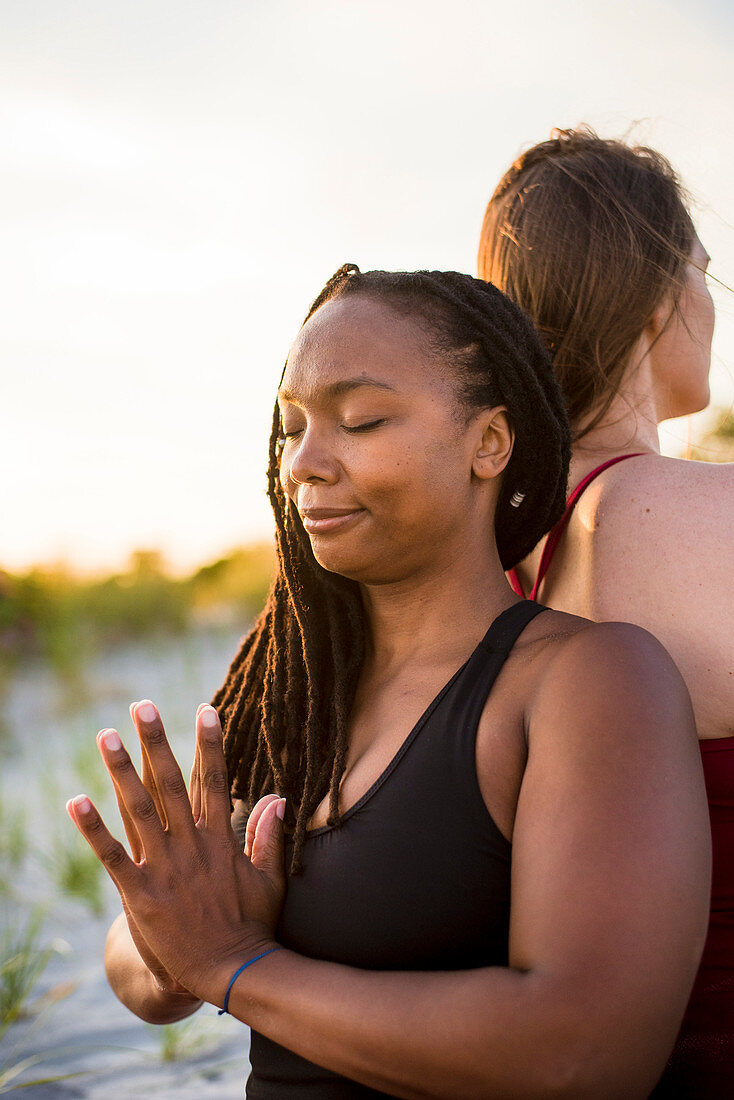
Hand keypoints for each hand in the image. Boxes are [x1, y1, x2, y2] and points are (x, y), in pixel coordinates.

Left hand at [67, 702, 286, 1006]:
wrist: (227, 973)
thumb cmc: (251, 926)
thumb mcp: (270, 878)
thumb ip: (270, 836)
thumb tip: (278, 796)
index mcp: (221, 840)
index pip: (215, 781)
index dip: (209, 744)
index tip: (205, 709)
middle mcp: (192, 846)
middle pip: (171, 783)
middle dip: (157, 741)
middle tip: (143, 705)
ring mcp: (165, 868)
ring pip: (139, 808)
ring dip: (120, 770)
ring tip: (105, 735)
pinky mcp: (141, 894)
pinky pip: (112, 855)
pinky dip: (93, 828)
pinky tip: (75, 801)